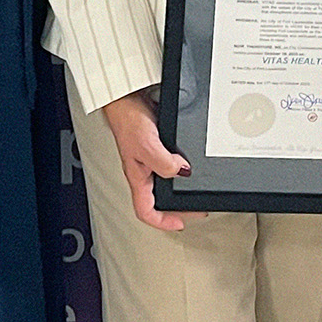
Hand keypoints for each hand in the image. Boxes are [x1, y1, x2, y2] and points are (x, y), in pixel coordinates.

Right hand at [100, 89, 200, 232]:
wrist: (125, 97)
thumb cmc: (127, 120)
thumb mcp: (147, 145)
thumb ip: (164, 162)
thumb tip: (181, 172)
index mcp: (138, 177)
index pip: (147, 211)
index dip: (163, 222)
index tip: (181, 224)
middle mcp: (143, 170)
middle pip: (157, 200)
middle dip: (176, 208)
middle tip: (195, 209)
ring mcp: (149, 158)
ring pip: (164, 181)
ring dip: (179, 188)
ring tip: (194, 192)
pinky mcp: (156, 144)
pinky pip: (169, 162)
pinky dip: (179, 167)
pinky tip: (187, 164)